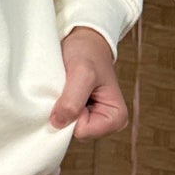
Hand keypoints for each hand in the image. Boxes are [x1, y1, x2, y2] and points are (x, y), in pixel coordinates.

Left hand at [50, 27, 128, 141]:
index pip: (83, 131)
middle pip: (74, 133)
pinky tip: (63, 91)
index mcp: (116, 118)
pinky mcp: (80, 116)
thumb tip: (58, 123)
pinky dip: (57, 106)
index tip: (75, 90)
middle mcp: (107, 124)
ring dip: (61, 107)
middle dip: (66, 111)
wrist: (82, 40)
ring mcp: (92, 121)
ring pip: (66, 127)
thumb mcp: (82, 72)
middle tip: (69, 88)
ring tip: (67, 87)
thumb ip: (72, 99)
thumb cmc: (87, 53)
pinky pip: (62, 121)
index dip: (73, 112)